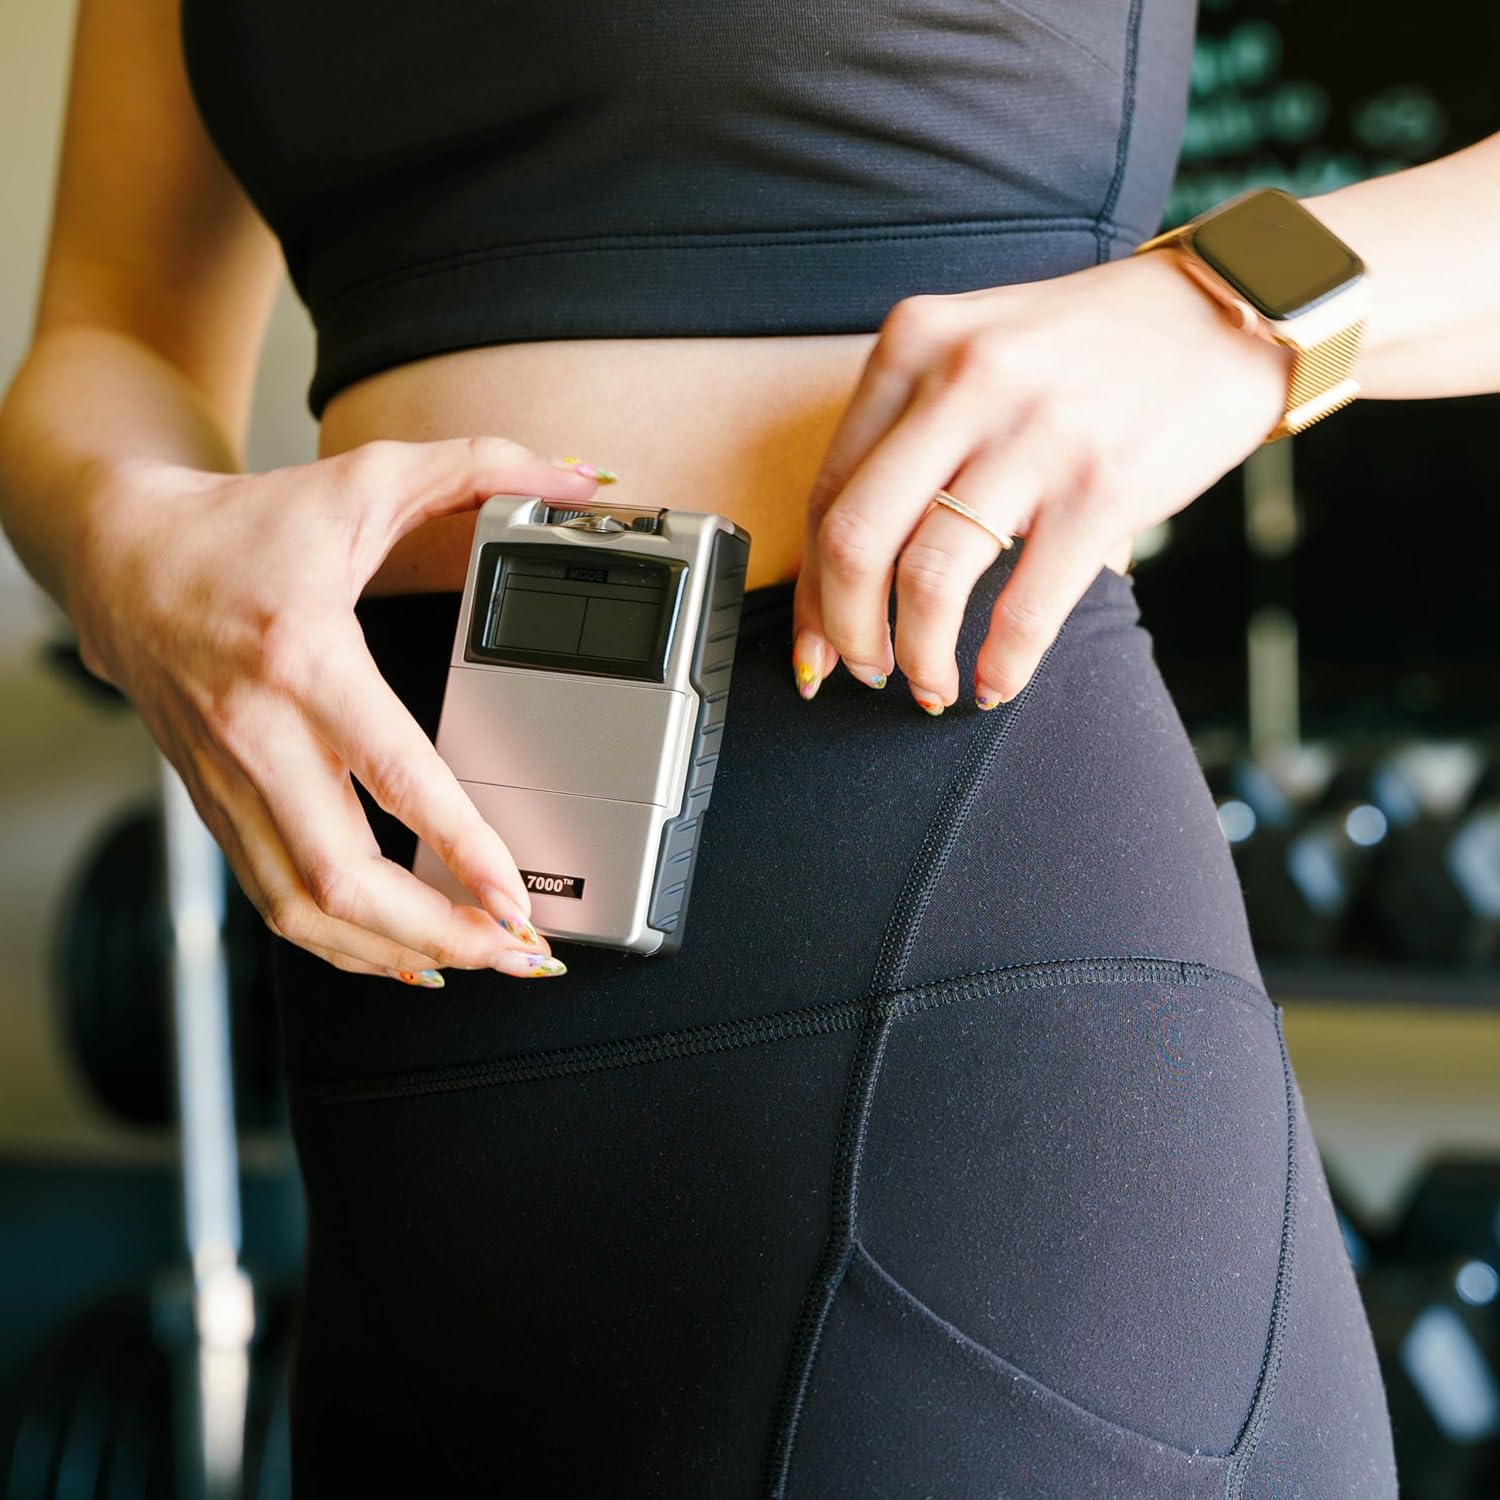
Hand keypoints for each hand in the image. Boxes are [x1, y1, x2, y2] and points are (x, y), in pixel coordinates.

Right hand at [68, 437, 604, 982]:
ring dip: (395, 955)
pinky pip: (277, 903)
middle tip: (519, 951)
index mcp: (304, 657)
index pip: (394, 775)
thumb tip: (582, 477)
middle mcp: (260, 734)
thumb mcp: (367, 479)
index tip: (517, 899)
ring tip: (477, 964)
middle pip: (343, 877)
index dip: (460, 849)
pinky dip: (344, 945)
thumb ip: (480, 467)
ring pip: (305, 910)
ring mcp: (231, 783)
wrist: (124, 557)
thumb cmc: (246, 527)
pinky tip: (401, 955)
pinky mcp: (217, 809)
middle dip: (440, 933)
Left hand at [791, 248, 1295, 710]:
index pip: (826, 492)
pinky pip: (1025, 608)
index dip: (812, 589)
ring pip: (929, 581)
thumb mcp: (976, 352)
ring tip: (928, 686)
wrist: (1227, 310)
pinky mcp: (1103, 488)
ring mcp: (1035, 434)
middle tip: (864, 671)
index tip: (814, 645)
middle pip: (855, 541)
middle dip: (846, 631)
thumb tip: (847, 567)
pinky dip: (1000, 664)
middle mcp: (963, 382)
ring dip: (917, 658)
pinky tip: (994, 683)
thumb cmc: (1087, 347)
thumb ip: (908, 433)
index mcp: (914, 345)